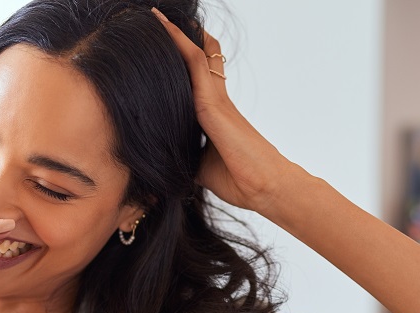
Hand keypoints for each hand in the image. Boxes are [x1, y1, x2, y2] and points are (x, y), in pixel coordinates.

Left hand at [151, 8, 293, 214]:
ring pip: (195, 52)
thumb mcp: (200, 166)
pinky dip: (177, 43)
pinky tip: (163, 27)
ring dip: (175, 33)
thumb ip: (185, 154)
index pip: (195, 77)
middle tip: (158, 20)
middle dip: (179, 38)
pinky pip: (193, 62)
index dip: (181, 58)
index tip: (159, 47)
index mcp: (213, 113)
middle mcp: (215, 99)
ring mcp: (215, 98)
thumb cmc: (239, 180)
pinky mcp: (212, 102)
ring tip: (156, 15)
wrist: (263, 188)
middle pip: (198, 56)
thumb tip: (164, 160)